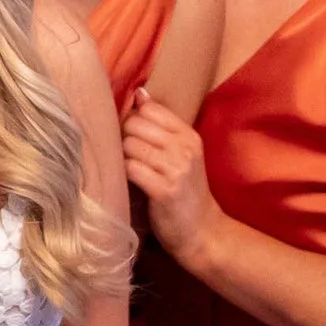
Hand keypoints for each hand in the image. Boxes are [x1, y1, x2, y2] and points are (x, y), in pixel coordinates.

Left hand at [125, 89, 218, 272]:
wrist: (202, 232)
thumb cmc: (185, 192)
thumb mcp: (182, 155)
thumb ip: (162, 126)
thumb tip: (140, 94)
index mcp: (189, 136)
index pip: (150, 109)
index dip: (133, 120)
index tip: (132, 136)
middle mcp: (184, 148)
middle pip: (135, 124)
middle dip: (124, 138)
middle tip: (128, 157)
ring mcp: (176, 169)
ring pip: (129, 145)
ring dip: (123, 158)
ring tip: (132, 171)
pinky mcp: (164, 190)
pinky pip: (130, 168)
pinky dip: (125, 175)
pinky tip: (131, 183)